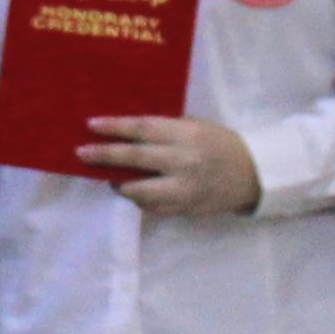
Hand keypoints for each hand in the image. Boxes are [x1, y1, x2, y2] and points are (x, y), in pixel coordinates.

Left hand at [87, 115, 263, 219]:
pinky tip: (132, 192)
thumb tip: (125, 132)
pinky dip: (139, 200)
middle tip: (81, 153)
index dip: (115, 127)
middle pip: (135, 158)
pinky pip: (153, 207)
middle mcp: (183, 161)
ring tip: (109, 179)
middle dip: (104, 155)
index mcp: (185, 135)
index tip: (91, 125)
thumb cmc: (219, 143)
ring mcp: (184, 189)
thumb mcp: (195, 127)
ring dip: (119, 184)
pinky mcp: (185, 208)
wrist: (253, 174)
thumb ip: (165, 129)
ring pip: (140, 190)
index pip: (142, 129)